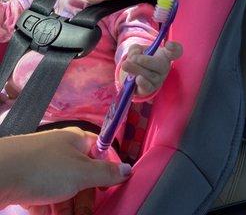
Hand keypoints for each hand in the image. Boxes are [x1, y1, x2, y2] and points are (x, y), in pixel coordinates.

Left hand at [0, 127, 131, 208]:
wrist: (0, 173)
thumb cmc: (45, 169)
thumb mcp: (81, 173)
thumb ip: (106, 173)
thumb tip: (129, 168)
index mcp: (77, 141)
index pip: (99, 151)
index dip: (106, 170)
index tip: (109, 190)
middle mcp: (61, 150)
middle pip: (82, 174)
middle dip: (85, 197)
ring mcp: (44, 165)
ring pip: (64, 188)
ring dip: (68, 207)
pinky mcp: (28, 180)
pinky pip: (46, 195)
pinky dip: (50, 208)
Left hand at [121, 41, 182, 96]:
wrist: (134, 76)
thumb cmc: (140, 59)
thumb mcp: (136, 50)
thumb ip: (134, 49)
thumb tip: (133, 56)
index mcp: (164, 55)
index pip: (176, 51)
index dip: (174, 48)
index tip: (168, 44)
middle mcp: (164, 68)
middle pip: (160, 65)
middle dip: (145, 61)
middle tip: (133, 58)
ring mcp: (158, 80)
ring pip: (150, 75)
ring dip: (136, 69)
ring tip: (126, 65)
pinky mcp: (150, 89)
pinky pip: (148, 87)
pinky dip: (142, 83)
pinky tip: (137, 79)